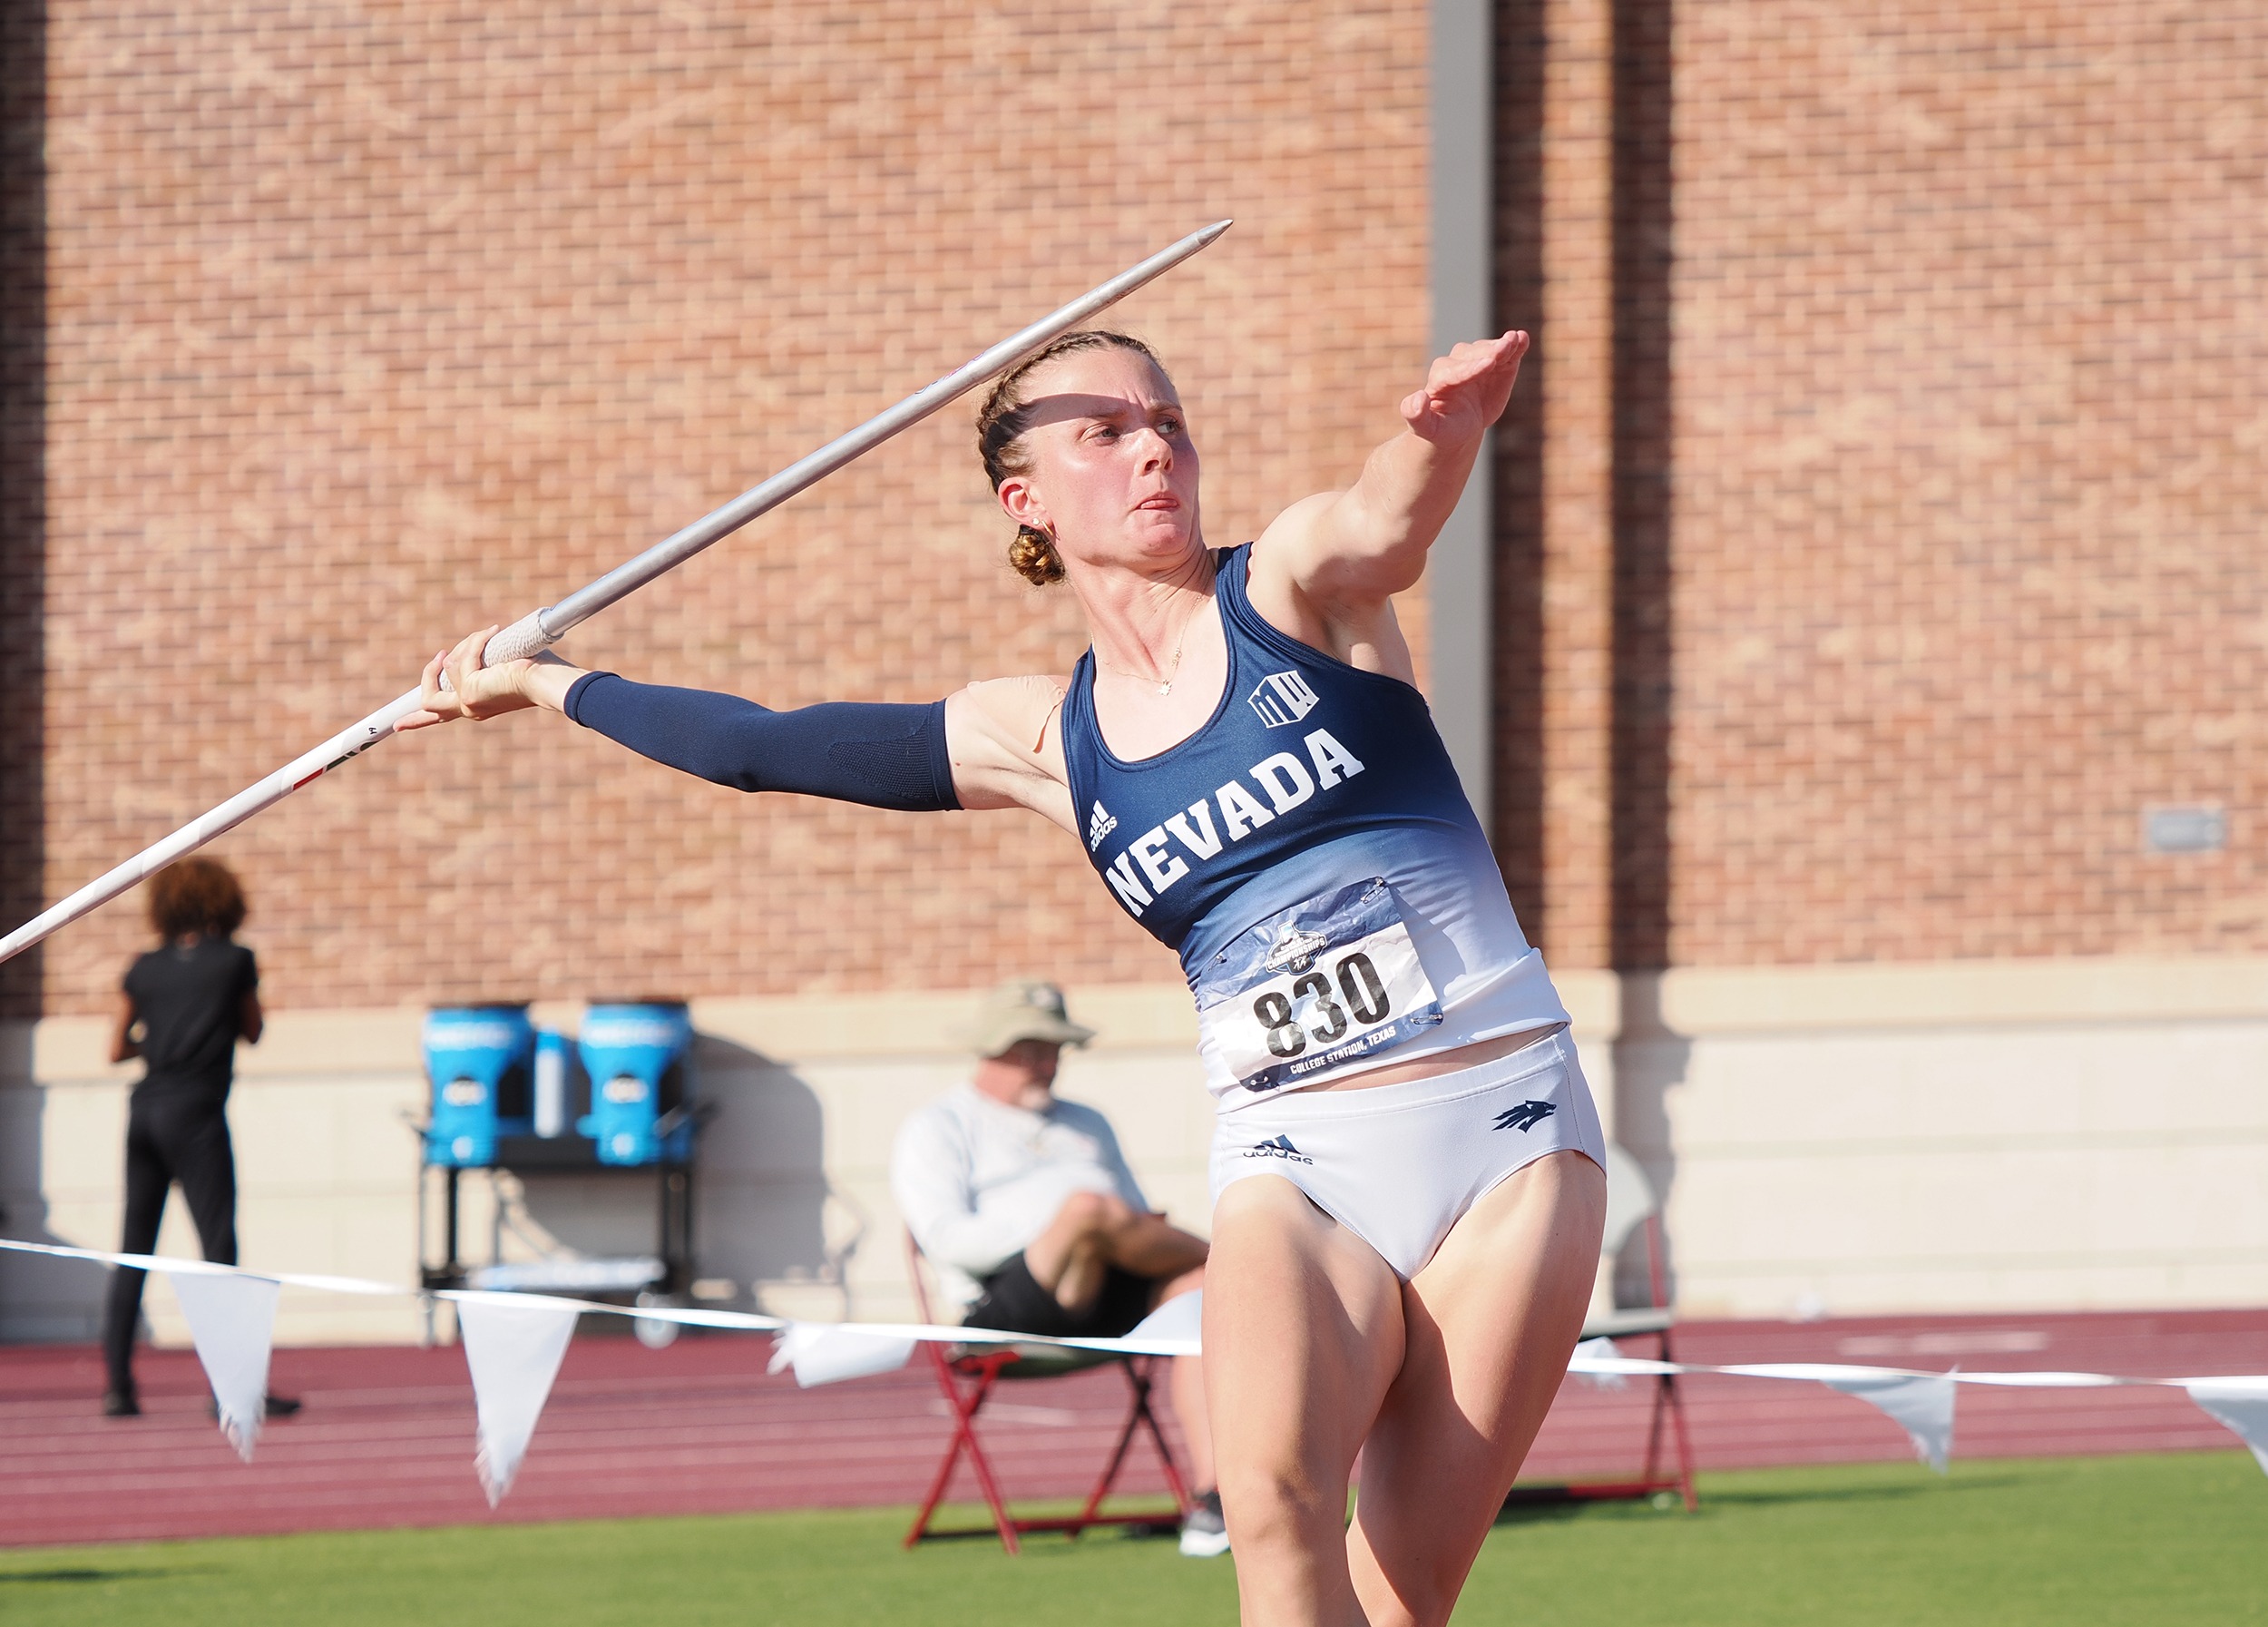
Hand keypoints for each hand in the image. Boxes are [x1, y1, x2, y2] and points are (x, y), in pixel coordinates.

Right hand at [394, 625, 540, 731]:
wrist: (549, 682)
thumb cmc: (539, 673)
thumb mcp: (502, 668)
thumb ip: (483, 662)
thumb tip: (476, 643)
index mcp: (477, 707)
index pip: (439, 717)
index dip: (416, 721)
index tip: (396, 726)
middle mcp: (470, 710)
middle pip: (428, 702)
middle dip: (429, 674)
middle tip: (440, 655)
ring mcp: (468, 703)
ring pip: (447, 669)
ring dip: (465, 646)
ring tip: (488, 636)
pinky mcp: (470, 692)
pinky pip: (463, 658)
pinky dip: (476, 641)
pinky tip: (494, 633)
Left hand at [1398, 331, 1530, 443]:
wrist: (1459, 427)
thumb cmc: (1443, 429)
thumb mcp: (1428, 429)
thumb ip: (1416, 416)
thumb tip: (1416, 398)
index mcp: (1439, 380)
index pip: (1455, 371)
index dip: (1472, 368)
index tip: (1488, 365)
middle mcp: (1457, 364)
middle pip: (1473, 355)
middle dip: (1489, 353)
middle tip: (1505, 350)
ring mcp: (1477, 361)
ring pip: (1488, 350)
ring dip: (1502, 346)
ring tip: (1515, 341)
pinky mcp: (1496, 364)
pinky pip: (1505, 353)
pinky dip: (1515, 345)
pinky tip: (1523, 339)